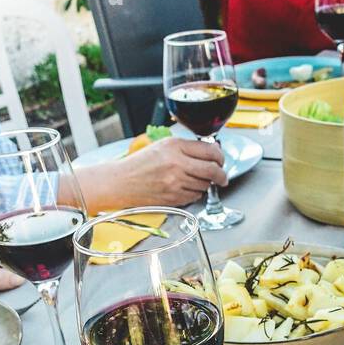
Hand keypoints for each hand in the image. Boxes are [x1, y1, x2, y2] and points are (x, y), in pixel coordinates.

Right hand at [81, 137, 227, 210]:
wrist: (121, 182)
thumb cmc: (140, 163)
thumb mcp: (163, 146)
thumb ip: (187, 148)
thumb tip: (211, 153)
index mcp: (175, 146)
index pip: (210, 151)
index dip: (220, 157)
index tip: (220, 160)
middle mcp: (177, 164)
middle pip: (213, 170)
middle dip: (221, 175)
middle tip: (222, 177)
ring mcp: (176, 182)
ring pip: (205, 185)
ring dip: (205, 184)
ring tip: (193, 180)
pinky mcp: (174, 197)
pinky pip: (195, 196)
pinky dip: (194, 193)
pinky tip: (184, 188)